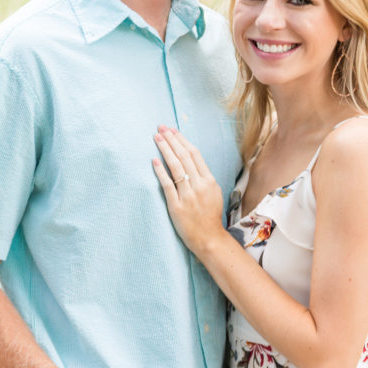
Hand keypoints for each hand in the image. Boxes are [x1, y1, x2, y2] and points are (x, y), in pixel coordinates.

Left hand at [153, 125, 225, 256]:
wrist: (209, 238)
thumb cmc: (210, 215)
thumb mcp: (214, 192)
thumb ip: (203, 177)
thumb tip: (190, 161)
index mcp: (209, 180)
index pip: (194, 154)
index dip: (182, 140)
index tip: (172, 130)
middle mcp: (199, 185)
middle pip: (184, 156)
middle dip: (171, 140)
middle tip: (161, 128)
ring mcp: (188, 195)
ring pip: (175, 167)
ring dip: (165, 150)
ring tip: (156, 138)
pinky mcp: (177, 206)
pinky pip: (167, 185)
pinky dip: (160, 172)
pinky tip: (154, 161)